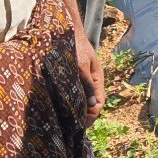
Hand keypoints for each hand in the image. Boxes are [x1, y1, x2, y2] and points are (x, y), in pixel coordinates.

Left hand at [63, 0, 104, 120]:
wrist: (64, 31)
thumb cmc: (75, 46)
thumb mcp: (81, 65)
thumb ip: (86, 83)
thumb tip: (93, 105)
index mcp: (97, 80)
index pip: (99, 103)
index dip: (92, 116)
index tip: (81, 125)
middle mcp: (90, 83)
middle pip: (90, 105)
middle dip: (83, 116)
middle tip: (70, 127)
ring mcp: (81, 81)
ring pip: (80, 101)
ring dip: (74, 110)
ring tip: (64, 120)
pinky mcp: (70, 79)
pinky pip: (71, 95)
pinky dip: (67, 103)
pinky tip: (58, 108)